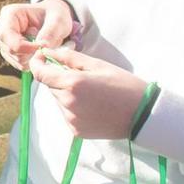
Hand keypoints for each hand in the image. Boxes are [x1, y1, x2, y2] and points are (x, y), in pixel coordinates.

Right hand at [0, 0, 75, 70]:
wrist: (53, 19)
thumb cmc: (55, 15)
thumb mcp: (58, 20)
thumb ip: (50, 32)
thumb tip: (42, 48)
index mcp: (10, 14)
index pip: (7, 35)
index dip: (25, 46)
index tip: (43, 47)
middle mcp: (1, 27)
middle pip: (9, 48)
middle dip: (30, 52)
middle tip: (45, 45)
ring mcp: (3, 40)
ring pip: (14, 58)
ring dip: (32, 57)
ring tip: (42, 44)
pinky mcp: (8, 51)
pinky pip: (18, 63)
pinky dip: (31, 61)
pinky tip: (39, 50)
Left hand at [26, 46, 149, 141]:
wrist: (145, 114)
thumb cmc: (124, 85)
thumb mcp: (98, 65)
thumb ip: (70, 58)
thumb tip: (49, 52)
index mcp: (73, 83)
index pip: (40, 73)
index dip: (37, 63)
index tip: (41, 57)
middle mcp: (68, 102)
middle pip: (51, 87)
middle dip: (59, 79)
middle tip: (83, 78)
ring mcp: (71, 119)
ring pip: (58, 101)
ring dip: (67, 94)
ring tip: (92, 94)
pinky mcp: (76, 131)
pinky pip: (66, 115)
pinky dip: (73, 108)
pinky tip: (93, 107)